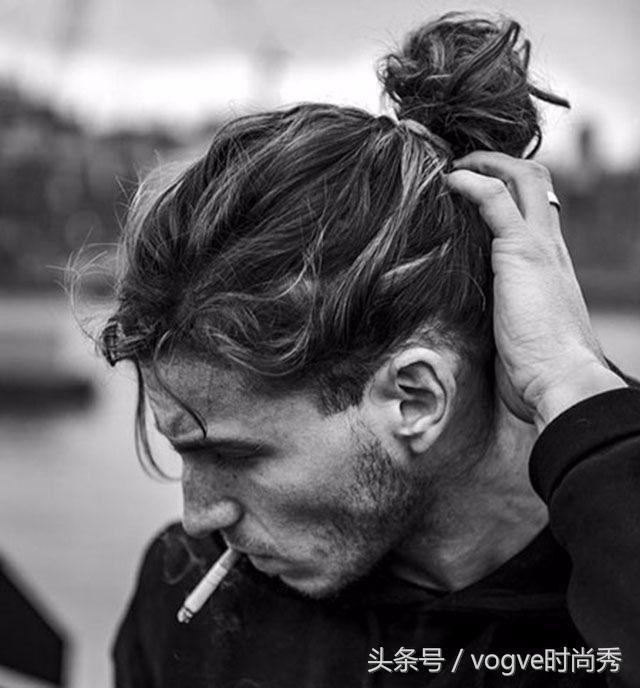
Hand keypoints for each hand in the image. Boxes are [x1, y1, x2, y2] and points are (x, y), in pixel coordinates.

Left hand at [446, 152, 625, 429]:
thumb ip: (504, 312)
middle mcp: (551, 247)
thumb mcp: (518, 331)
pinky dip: (471, 183)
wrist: (561, 380)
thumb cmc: (539, 368)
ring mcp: (539, 246)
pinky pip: (496, 199)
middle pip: (536, 182)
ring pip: (523, 178)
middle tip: (462, 166)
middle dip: (499, 164)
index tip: (475, 188)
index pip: (537, 210)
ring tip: (452, 166)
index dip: (509, 190)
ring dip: (485, 164)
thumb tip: (474, 322)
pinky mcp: (522, 251)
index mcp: (550, 264)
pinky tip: (448, 181)